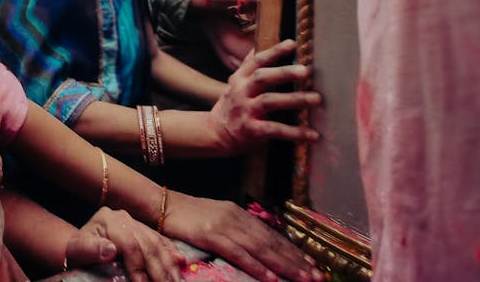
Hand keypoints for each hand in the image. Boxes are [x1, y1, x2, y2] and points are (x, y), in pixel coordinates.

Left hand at [65, 207, 183, 281]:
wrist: (81, 247)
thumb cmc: (79, 251)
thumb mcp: (78, 251)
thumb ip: (90, 249)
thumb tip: (110, 250)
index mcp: (108, 220)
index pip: (130, 244)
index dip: (138, 267)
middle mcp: (124, 218)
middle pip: (147, 244)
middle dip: (159, 270)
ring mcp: (135, 222)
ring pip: (157, 243)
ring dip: (169, 265)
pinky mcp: (143, 229)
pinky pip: (161, 240)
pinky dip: (171, 252)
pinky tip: (181, 263)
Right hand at [162, 192, 322, 281]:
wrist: (162, 205)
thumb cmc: (187, 216)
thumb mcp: (216, 218)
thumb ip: (236, 230)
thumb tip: (256, 245)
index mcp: (239, 214)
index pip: (271, 235)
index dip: (293, 251)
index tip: (311, 264)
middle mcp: (236, 219)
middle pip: (272, 243)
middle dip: (296, 261)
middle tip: (317, 277)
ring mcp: (225, 226)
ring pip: (262, 249)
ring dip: (285, 266)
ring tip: (303, 279)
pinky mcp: (212, 235)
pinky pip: (239, 254)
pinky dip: (257, 267)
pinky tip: (271, 278)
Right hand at [210, 39, 321, 151]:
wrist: (214, 133)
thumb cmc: (232, 105)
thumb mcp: (236, 84)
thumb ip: (250, 69)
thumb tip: (262, 48)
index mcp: (240, 78)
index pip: (257, 61)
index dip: (274, 51)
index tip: (292, 44)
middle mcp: (241, 91)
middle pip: (262, 78)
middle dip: (285, 72)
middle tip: (306, 70)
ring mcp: (245, 110)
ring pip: (270, 101)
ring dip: (294, 99)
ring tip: (316, 98)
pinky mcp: (250, 130)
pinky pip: (274, 129)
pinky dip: (294, 132)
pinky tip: (312, 134)